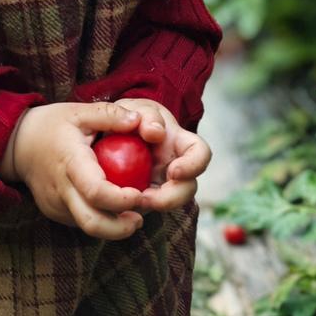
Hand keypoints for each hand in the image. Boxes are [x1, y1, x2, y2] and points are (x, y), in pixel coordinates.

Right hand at [0, 101, 147, 239]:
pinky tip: (110, 207)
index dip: (122, 199)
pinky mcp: (54, 212)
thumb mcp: (79, 111)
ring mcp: (56, 204)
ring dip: (112, 226)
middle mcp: (61, 189)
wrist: (18, 142)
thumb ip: (110, 115)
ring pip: (87, 226)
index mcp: (70, 162)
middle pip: (92, 223)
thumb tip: (140, 121)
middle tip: (140, 218)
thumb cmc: (53, 124)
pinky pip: (79, 221)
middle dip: (121, 229)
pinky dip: (99, 218)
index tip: (141, 195)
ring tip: (132, 214)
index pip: (96, 191)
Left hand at [113, 97, 211, 212]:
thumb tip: (155, 132)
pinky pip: (146, 208)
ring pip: (169, 203)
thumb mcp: (136, 107)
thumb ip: (147, 115)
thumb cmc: (130, 115)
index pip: (201, 153)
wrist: (114, 131)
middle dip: (171, 198)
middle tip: (146, 197)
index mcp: (179, 142)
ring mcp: (163, 184)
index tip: (174, 171)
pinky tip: (123, 203)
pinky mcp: (146, 197)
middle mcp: (177, 166)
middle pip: (188, 188)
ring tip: (134, 201)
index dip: (194, 166)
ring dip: (153, 206)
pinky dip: (136, 208)